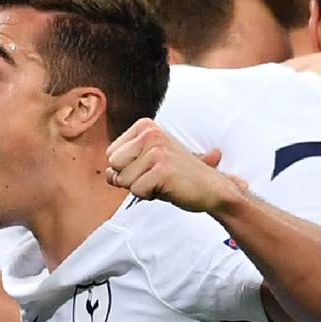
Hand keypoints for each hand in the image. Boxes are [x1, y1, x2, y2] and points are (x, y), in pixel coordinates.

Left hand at [106, 119, 245, 213]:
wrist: (212, 188)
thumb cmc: (179, 176)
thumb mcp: (147, 165)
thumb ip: (123, 167)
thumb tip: (107, 175)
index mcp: (145, 126)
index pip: (111, 153)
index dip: (128, 167)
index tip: (152, 167)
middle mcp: (150, 133)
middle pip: (113, 165)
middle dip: (131, 178)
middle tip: (157, 175)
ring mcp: (157, 150)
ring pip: (123, 180)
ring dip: (142, 187)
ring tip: (163, 181)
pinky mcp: (162, 170)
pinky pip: (136, 191)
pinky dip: (150, 195)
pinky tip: (168, 187)